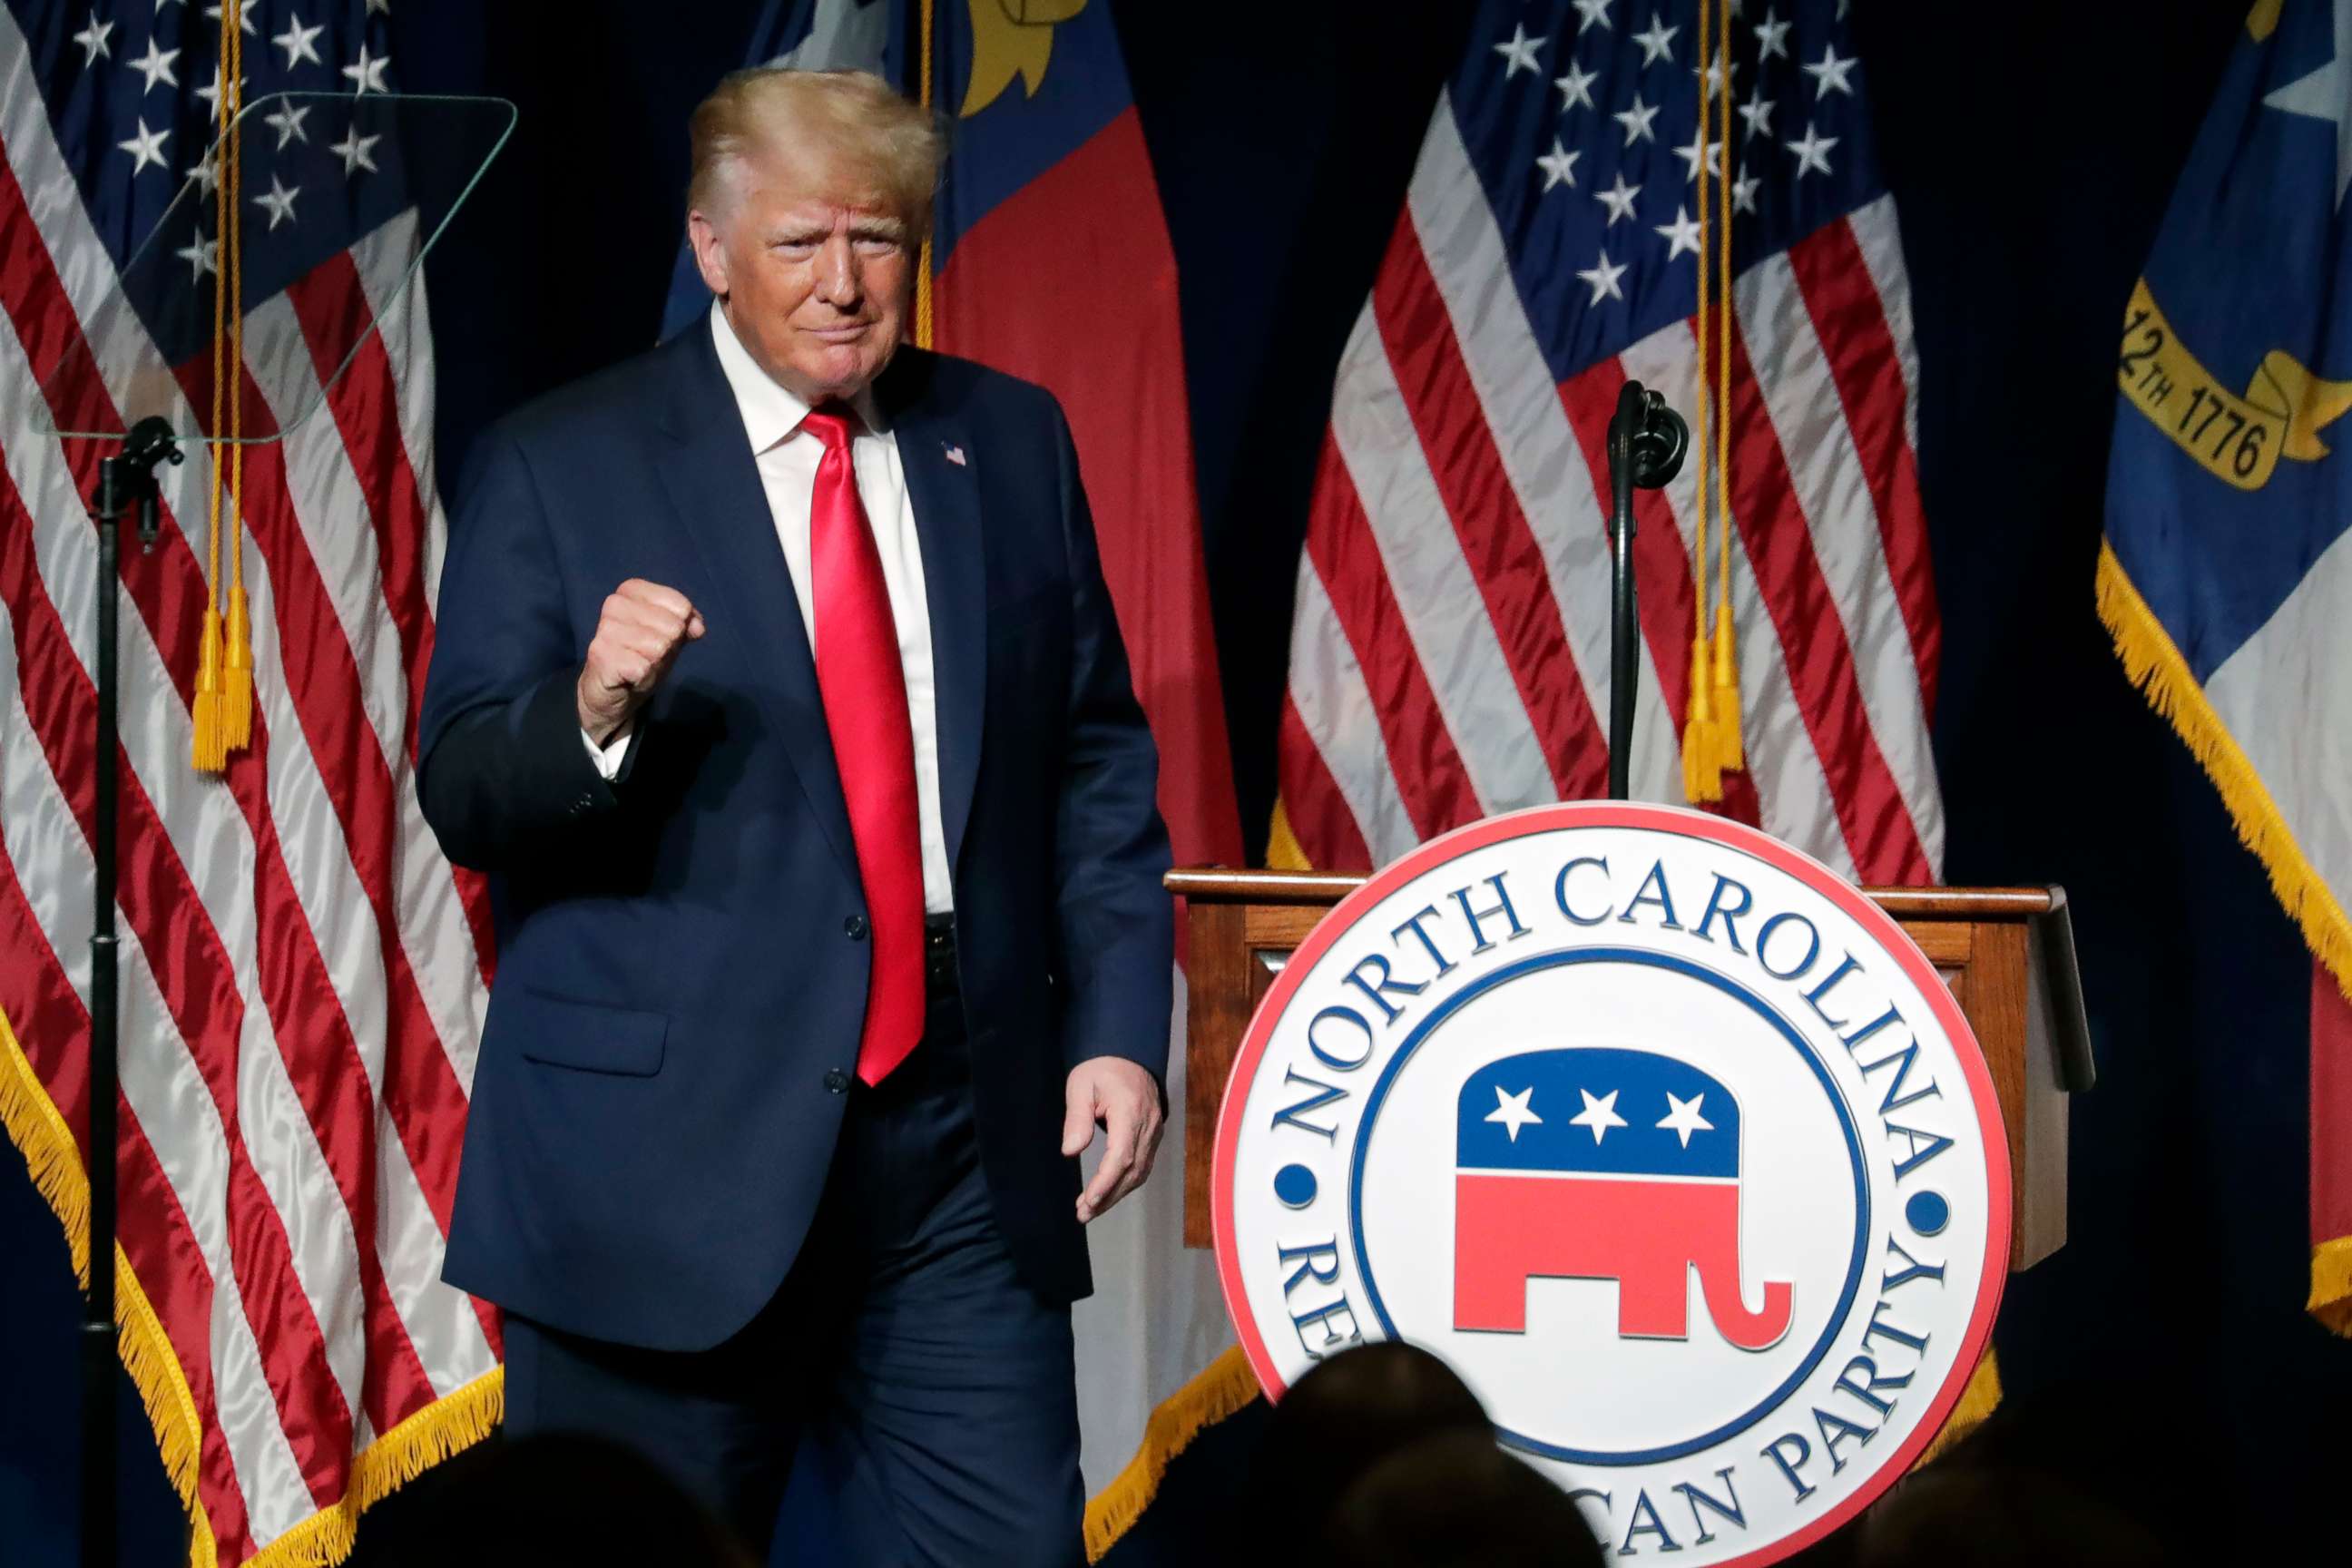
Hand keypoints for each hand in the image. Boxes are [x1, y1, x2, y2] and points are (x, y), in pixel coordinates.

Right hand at [578, 579, 704, 743]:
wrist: (611, 690)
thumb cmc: (641, 655)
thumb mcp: (671, 635)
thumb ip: (687, 623)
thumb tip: (698, 627)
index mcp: (631, 590)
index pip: (681, 605)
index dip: (681, 626)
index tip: (661, 635)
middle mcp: (615, 603)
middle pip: (673, 626)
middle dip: (668, 647)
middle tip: (648, 654)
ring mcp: (606, 628)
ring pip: (659, 646)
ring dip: (655, 663)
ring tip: (639, 663)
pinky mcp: (602, 655)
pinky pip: (644, 667)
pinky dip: (644, 677)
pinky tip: (630, 676)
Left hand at [1061, 1057, 1163, 1223]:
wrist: (1129, 1053)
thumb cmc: (1101, 1068)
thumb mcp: (1080, 1085)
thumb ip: (1077, 1118)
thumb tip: (1071, 1151)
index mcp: (1130, 1111)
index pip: (1121, 1155)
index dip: (1106, 1181)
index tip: (1089, 1200)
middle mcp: (1148, 1125)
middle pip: (1133, 1171)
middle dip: (1108, 1196)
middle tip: (1083, 1214)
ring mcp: (1154, 1131)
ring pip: (1140, 1172)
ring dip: (1116, 1194)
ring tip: (1090, 1209)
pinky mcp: (1154, 1134)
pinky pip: (1143, 1165)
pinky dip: (1126, 1183)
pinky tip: (1109, 1192)